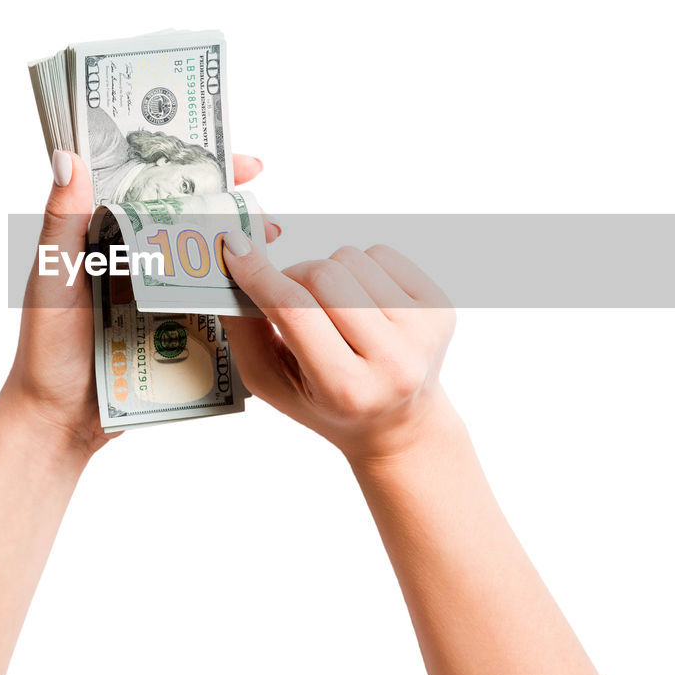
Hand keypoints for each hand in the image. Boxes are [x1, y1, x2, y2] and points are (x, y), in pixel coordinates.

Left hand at [0, 151, 274, 456]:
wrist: (57, 418)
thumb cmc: (44, 345)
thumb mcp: (52, 275)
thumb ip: (62, 217)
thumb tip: (67, 155)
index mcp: (104, 234)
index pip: (155, 186)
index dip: (196, 169)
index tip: (241, 165)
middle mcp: (134, 258)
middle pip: (190, 223)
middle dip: (231, 214)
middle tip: (266, 218)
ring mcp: (156, 295)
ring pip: (203, 264)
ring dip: (238, 257)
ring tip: (270, 252)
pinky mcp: (171, 330)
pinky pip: (207, 308)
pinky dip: (233, 299)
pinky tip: (259, 296)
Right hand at [220, 241, 455, 463]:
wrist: (399, 425)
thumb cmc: (326, 403)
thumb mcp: (274, 384)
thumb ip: (244, 332)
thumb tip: (233, 264)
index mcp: (347, 390)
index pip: (296, 311)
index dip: (259, 275)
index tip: (235, 249)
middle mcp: (393, 362)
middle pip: (324, 275)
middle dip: (294, 275)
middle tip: (290, 298)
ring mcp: (424, 332)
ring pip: (352, 258)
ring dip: (329, 272)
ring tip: (333, 309)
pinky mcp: (441, 308)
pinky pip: (383, 253)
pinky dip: (360, 268)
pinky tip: (362, 302)